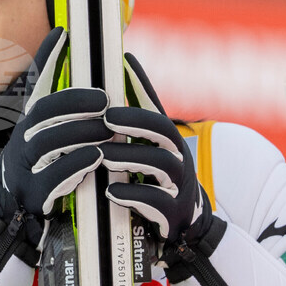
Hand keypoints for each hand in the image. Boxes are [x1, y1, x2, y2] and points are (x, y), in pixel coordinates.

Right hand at [0, 27, 112, 246]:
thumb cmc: (39, 175)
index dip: (47, 59)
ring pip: (48, 143)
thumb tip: (70, 57)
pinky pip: (53, 176)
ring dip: (81, 133)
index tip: (63, 34)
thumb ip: (58, 109)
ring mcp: (23, 169)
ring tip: (106, 129)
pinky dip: (75, 164)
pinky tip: (95, 157)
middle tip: (105, 100)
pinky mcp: (32, 195)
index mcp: (27, 127)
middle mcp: (21, 144)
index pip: (37, 87)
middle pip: (43, 114)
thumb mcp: (46, 140)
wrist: (13, 223)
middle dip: (75, 104)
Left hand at [100, 53, 213, 266]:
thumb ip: (138, 109)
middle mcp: (178, 159)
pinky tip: (110, 190)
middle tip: (107, 118)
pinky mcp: (173, 213)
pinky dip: (132, 194)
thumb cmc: (158, 176)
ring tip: (103, 155)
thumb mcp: (151, 142)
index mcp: (168, 141)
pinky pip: (156, 201)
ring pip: (161, 165)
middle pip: (164, 133)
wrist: (183, 225)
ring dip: (129, 157)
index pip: (157, 113)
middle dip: (136, 124)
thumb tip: (125, 61)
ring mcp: (178, 186)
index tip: (115, 88)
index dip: (139, 98)